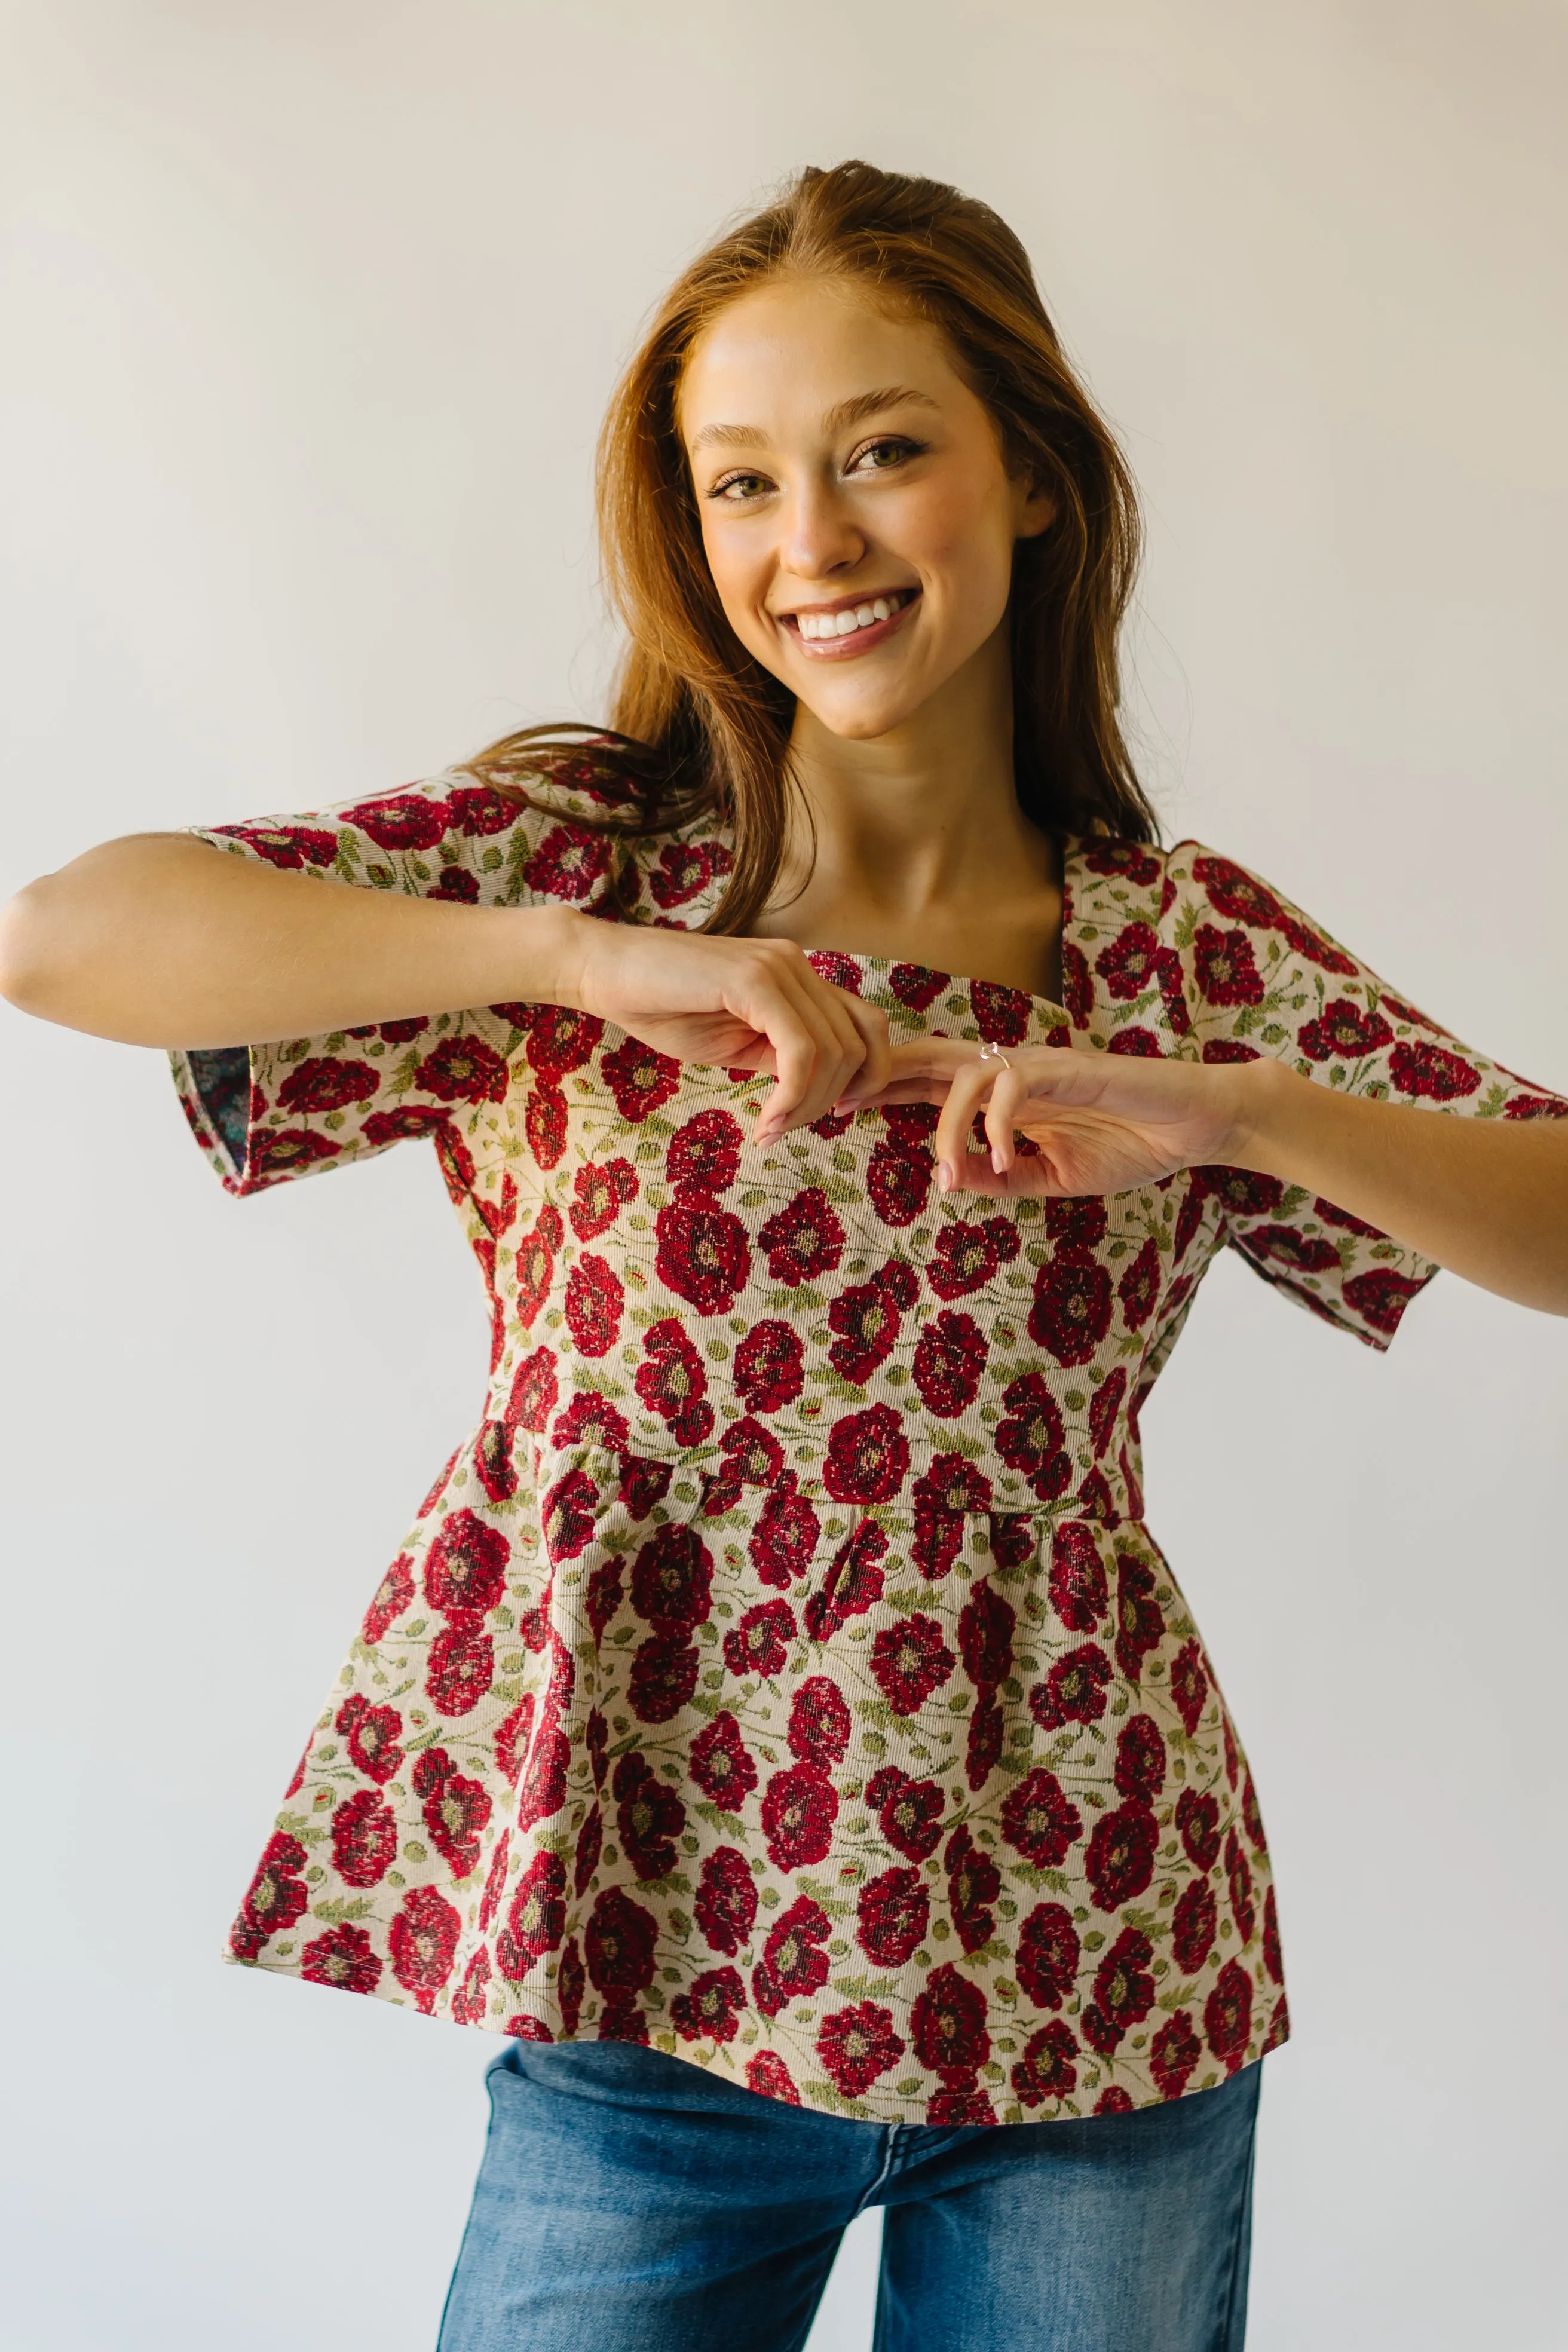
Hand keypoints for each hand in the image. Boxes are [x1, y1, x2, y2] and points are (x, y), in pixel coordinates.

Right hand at [566, 921, 891, 1144]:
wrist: (605, 971)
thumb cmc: (661, 1007)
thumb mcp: (736, 1041)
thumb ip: (780, 1055)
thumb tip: (818, 1091)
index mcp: (798, 976)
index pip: (866, 1026)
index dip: (866, 1076)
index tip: (836, 1113)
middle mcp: (798, 964)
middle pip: (859, 1043)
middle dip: (831, 1100)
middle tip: (784, 1129)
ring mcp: (779, 967)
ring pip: (834, 1051)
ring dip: (807, 1105)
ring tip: (768, 1129)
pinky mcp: (754, 980)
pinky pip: (800, 1050)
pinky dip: (791, 1095)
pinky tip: (764, 1120)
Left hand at [846, 1037, 1257, 1196]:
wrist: (1193, 1125)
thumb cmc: (1127, 1144)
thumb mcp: (1050, 1177)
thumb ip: (999, 1178)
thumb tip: (947, 1180)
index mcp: (1004, 1092)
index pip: (930, 1080)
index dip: (883, 1087)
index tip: (841, 1107)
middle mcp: (1014, 1069)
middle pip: (931, 1057)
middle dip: (883, 1075)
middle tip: (843, 1102)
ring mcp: (1041, 1065)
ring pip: (967, 1074)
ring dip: (945, 1125)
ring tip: (947, 1171)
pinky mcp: (1071, 1069)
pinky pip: (1015, 1086)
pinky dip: (998, 1125)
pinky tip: (1002, 1161)